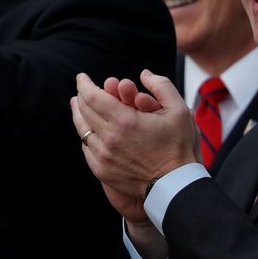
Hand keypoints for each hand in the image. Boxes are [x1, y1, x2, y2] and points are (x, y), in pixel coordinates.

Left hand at [72, 70, 197, 199]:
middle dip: (80, 97)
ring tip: (78, 106)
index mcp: (125, 121)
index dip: (84, 84)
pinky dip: (87, 135)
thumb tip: (144, 74)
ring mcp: (103, 156)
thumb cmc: (178, 146)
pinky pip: (87, 148)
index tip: (82, 77)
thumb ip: (161, 86)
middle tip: (81, 90)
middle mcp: (109, 138)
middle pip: (83, 111)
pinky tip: (90, 130)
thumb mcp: (179, 111)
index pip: (92, 96)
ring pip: (82, 129)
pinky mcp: (101, 170)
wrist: (174, 185)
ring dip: (79, 115)